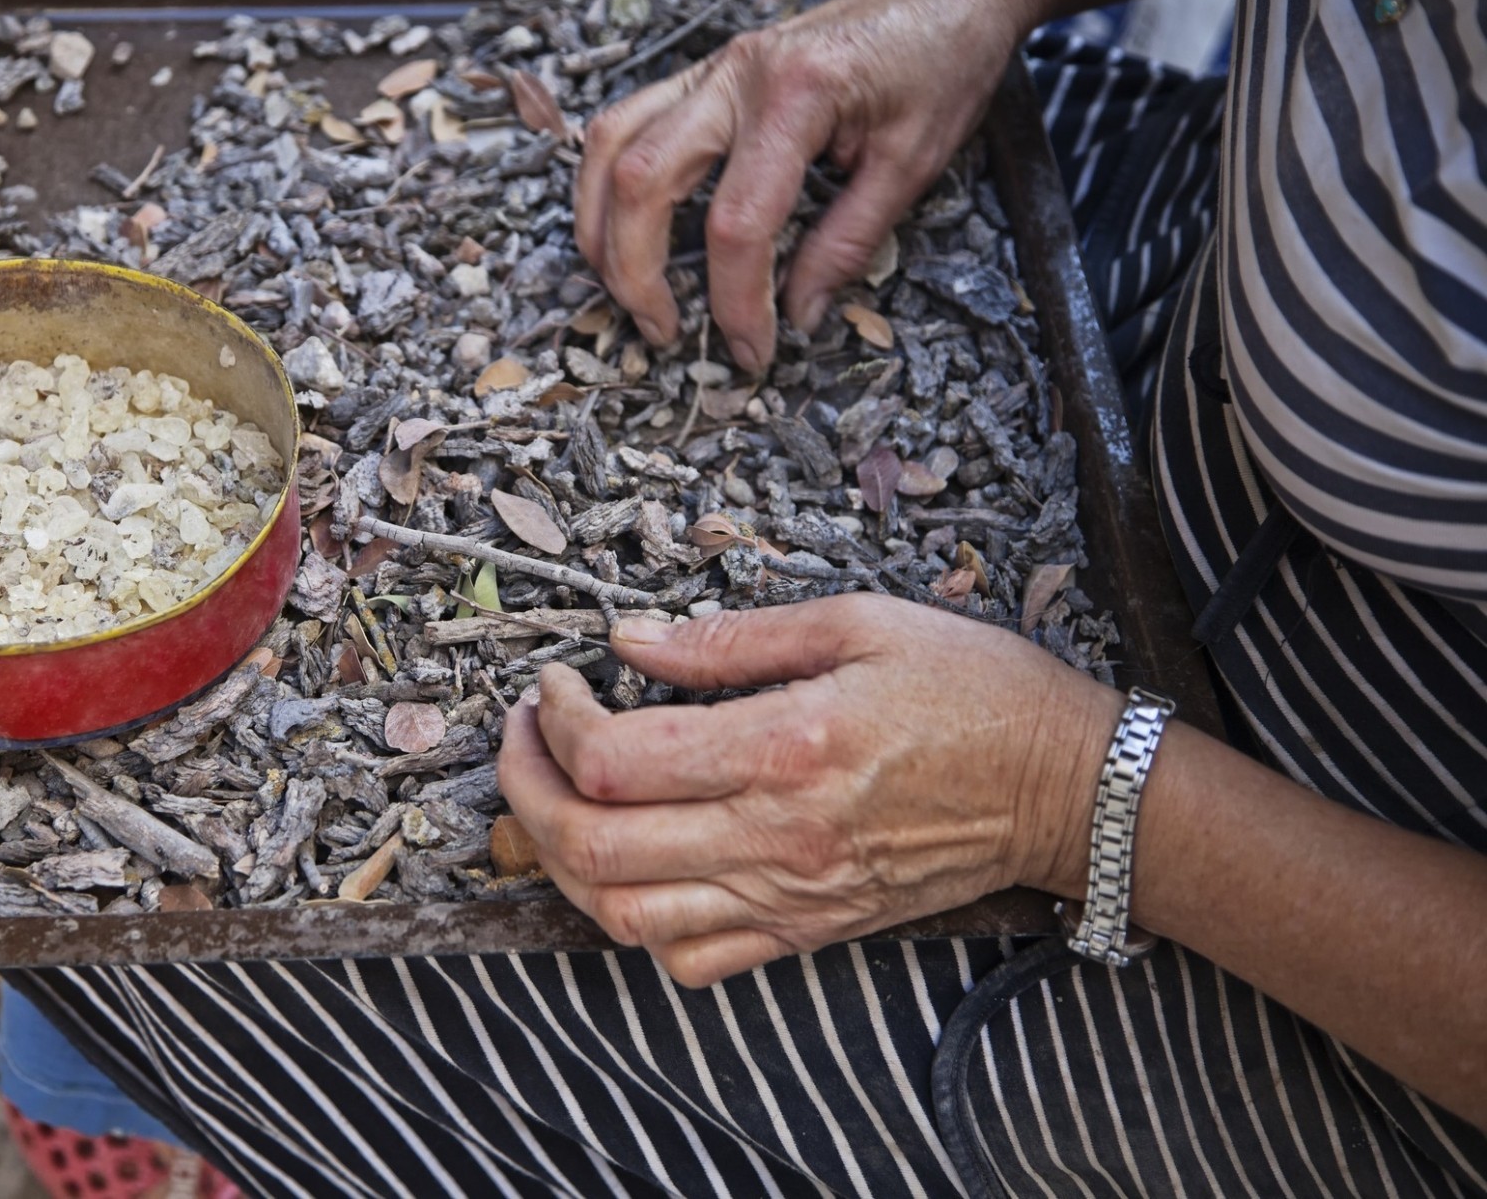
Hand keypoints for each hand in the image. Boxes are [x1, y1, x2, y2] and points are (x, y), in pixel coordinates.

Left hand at [497, 594, 1121, 986]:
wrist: (1062, 788)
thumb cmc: (971, 690)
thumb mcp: (857, 623)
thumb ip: (730, 639)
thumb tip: (628, 640)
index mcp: (785, 748)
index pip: (614, 760)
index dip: (554, 722)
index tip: (555, 683)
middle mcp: (775, 837)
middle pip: (594, 848)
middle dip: (526, 790)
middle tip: (522, 736)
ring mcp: (787, 897)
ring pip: (623, 918)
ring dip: (561, 861)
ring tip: (553, 798)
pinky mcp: (804, 931)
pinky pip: (687, 960)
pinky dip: (630, 923)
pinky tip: (626, 864)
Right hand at [574, 0, 1031, 373]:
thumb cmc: (942, 62)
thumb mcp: (912, 164)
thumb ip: (846, 243)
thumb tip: (798, 317)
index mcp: (795, 95)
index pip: (737, 222)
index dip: (735, 301)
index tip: (753, 352)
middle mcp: (735, 74)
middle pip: (642, 180)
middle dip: (637, 272)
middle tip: (664, 335)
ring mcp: (710, 68)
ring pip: (610, 146)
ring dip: (601, 228)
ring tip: (625, 291)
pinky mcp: (703, 72)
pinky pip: (626, 124)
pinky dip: (610, 183)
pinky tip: (623, 228)